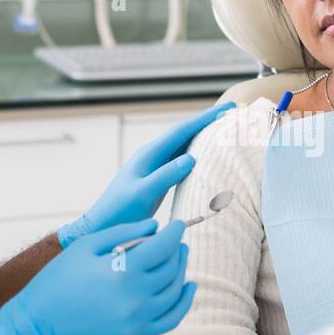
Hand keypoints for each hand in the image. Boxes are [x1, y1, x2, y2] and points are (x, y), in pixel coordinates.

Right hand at [0, 219, 195, 334]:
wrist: (39, 324)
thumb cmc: (58, 280)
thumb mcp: (87, 247)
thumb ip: (124, 232)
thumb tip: (156, 226)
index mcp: (123, 271)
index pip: (163, 247)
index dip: (175, 233)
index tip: (177, 225)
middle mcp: (136, 297)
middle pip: (171, 268)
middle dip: (177, 249)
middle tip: (176, 239)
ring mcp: (138, 319)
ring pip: (175, 291)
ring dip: (181, 270)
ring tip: (179, 257)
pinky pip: (171, 318)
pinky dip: (184, 302)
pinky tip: (187, 287)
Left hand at [58, 101, 235, 246]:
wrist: (102, 225)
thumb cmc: (119, 211)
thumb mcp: (143, 193)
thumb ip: (165, 176)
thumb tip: (191, 158)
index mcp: (149, 155)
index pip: (181, 132)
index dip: (205, 119)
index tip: (226, 109)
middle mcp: (152, 156)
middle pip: (184, 134)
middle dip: (207, 122)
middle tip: (231, 113)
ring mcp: (154, 167)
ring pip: (183, 146)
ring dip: (203, 136)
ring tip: (223, 129)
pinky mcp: (157, 179)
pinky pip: (181, 160)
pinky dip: (196, 153)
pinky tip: (206, 156)